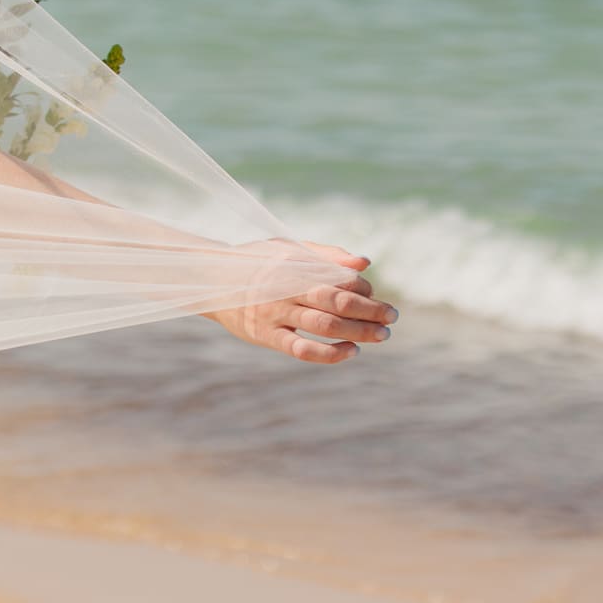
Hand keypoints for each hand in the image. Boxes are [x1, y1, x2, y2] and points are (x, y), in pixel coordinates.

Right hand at [201, 241, 397, 364]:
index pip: (339, 277)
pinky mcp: (266, 336)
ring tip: (381, 335)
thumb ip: (325, 255)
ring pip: (325, 325)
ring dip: (359, 332)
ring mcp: (275, 314)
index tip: (372, 292)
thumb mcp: (286, 249)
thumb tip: (364, 263)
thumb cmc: (255, 262)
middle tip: (392, 316)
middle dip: (371, 309)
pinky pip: (302, 349)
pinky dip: (330, 353)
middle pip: (338, 301)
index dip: (362, 286)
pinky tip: (350, 352)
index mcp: (294, 265)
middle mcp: (286, 289)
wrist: (210, 280)